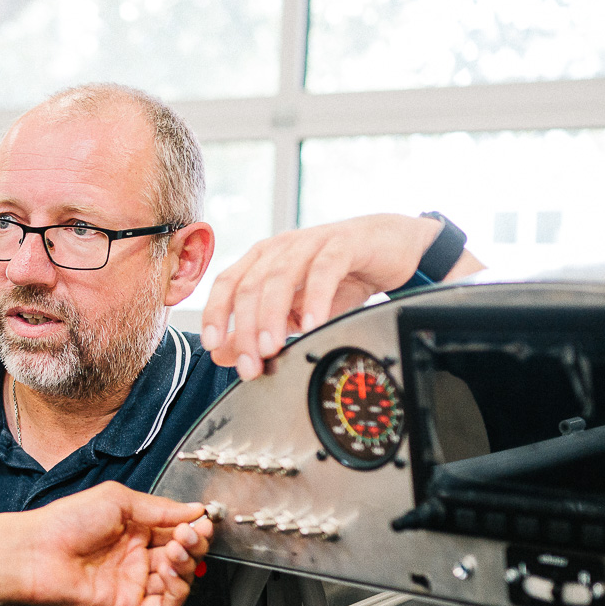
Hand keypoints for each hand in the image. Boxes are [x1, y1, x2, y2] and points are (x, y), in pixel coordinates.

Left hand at [19, 482, 212, 605]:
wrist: (38, 551)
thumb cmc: (65, 521)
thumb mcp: (117, 499)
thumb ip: (159, 507)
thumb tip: (192, 509)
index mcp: (134, 528)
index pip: (177, 530)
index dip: (193, 527)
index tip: (201, 521)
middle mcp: (136, 554)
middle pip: (182, 556)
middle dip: (193, 545)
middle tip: (189, 535)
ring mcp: (132, 580)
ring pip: (178, 581)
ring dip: (186, 566)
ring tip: (175, 551)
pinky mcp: (128, 603)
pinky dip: (176, 592)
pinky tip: (169, 574)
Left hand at [200, 213, 482, 379]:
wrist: (392, 246)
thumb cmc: (341, 276)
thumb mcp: (297, 310)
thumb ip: (260, 329)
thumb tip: (224, 355)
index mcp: (262, 259)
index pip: (227, 284)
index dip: (215, 314)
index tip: (212, 346)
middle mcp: (280, 248)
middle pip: (250, 287)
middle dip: (245, 329)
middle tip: (250, 363)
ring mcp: (310, 242)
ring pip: (279, 278)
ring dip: (271, 316)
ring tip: (271, 348)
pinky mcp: (343, 243)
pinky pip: (324, 271)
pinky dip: (315, 300)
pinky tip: (311, 325)